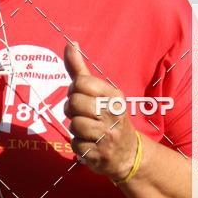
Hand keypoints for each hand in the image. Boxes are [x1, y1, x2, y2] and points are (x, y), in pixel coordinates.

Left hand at [63, 41, 138, 182]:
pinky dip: (79, 145)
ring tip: (88, 131)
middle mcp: (114, 114)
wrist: (127, 154)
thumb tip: (70, 43)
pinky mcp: (99, 154)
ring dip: (75, 129)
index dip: (74, 91)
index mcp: (114, 95)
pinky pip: (75, 145)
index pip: (80, 83)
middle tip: (84, 115)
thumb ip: (80, 70)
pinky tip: (91, 144)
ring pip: (73, 125)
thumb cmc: (108, 117)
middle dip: (72, 110)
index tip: (82, 97)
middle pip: (73, 103)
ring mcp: (108, 135)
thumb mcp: (100, 92)